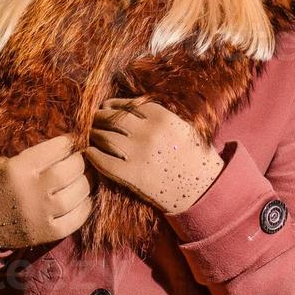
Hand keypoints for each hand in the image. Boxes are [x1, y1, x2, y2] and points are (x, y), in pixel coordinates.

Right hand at [0, 135, 93, 249]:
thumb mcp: (2, 162)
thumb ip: (30, 154)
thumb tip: (63, 146)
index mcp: (18, 168)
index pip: (56, 149)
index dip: (69, 143)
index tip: (72, 142)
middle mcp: (31, 190)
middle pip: (71, 170)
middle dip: (79, 162)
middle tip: (79, 160)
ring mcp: (40, 214)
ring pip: (78, 194)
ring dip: (86, 183)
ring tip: (84, 178)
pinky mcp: (45, 233)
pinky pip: (76, 220)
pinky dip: (84, 208)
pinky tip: (82, 200)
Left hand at [85, 98, 223, 215]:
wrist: (205, 189)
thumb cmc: (193, 156)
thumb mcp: (180, 126)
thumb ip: (156, 116)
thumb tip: (127, 107)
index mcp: (160, 116)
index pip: (124, 105)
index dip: (111, 106)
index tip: (105, 108)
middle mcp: (147, 131)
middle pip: (110, 118)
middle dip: (98, 118)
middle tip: (93, 121)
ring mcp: (138, 153)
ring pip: (103, 136)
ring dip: (93, 135)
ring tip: (91, 135)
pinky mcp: (131, 174)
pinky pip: (102, 161)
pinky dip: (92, 155)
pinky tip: (89, 154)